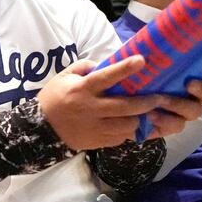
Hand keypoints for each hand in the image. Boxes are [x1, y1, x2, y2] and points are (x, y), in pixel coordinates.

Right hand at [36, 55, 201, 148]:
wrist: (40, 129)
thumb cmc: (53, 98)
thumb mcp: (64, 77)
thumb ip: (84, 67)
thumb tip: (105, 63)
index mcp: (82, 90)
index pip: (106, 77)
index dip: (124, 69)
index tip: (142, 60)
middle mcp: (90, 109)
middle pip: (125, 106)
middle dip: (146, 102)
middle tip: (161, 97)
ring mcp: (94, 127)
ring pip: (126, 125)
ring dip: (141, 119)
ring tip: (152, 113)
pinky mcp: (97, 141)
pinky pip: (120, 137)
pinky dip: (130, 131)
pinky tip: (136, 125)